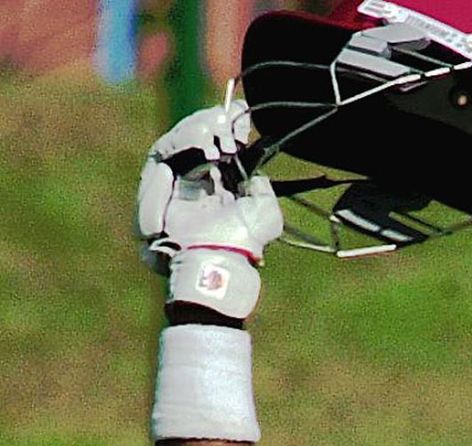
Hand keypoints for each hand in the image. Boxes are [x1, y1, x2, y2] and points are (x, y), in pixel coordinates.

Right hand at [137, 100, 282, 318]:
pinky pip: (164, 153)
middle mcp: (198, 182)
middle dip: (211, 124)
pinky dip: (184, 143)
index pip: (219, 145)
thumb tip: (256, 170)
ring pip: (178, 140)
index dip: (228, 126)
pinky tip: (206, 149)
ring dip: (198, 130)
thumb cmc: (243, 241)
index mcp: (223, 186)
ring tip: (217, 136)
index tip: (239, 113)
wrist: (218, 259)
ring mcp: (177, 182)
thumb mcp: (265, 211)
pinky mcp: (159, 185)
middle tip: (227, 120)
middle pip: (196, 136)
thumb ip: (261, 186)